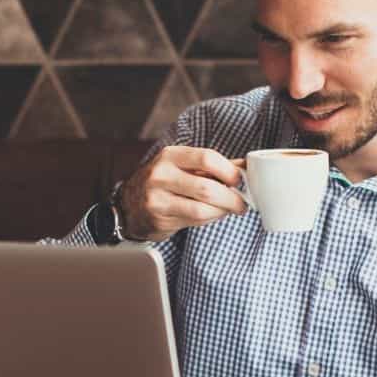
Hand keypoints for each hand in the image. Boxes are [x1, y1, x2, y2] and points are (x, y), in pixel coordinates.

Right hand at [117, 146, 248, 241]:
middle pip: (207, 188)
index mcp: (170, 156)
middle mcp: (161, 175)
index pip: (206, 157)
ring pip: (202, 209)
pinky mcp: (160, 219)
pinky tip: (213, 214)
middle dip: (231, 198)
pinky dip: (210, 219)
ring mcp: (158, 199)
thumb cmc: (164, 183)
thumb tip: (246, 166)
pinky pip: (194, 221)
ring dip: (223, 211)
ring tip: (230, 209)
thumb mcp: (182, 166)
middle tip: (242, 203)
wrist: (130, 206)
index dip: (229, 171)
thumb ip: (213, 165)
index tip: (239, 179)